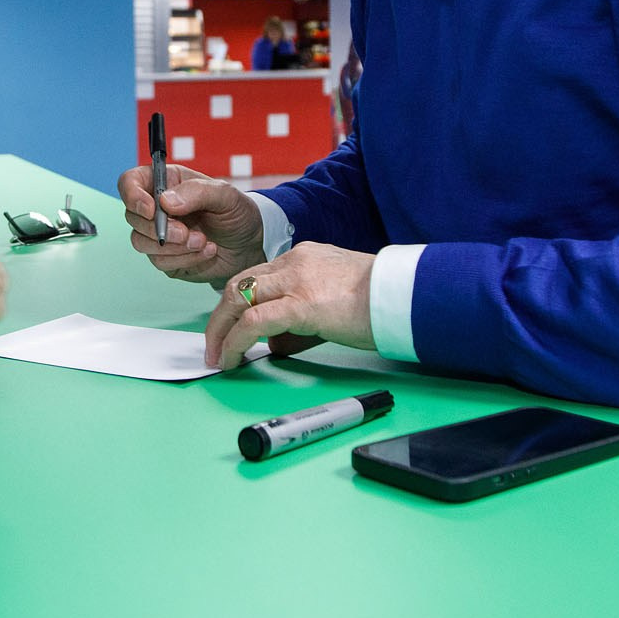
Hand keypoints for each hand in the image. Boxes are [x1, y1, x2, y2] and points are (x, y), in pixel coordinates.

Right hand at [115, 163, 266, 284]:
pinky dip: (185, 259)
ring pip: (141, 242)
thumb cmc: (236, 213)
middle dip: (159, 228)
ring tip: (203, 242)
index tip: (151, 209)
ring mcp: (158, 235)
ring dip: (173, 246)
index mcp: (166, 183)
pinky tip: (206, 251)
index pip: (130, 182)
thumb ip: (196, 192)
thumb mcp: (225, 195)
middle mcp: (157, 208)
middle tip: (186, 233)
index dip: (132, 195)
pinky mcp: (165, 258)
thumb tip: (164, 202)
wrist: (249, 245)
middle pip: (132, 216)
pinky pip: (160, 262)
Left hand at [207, 242, 376, 368]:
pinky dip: (236, 342)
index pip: (256, 277)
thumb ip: (301, 320)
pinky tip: (235, 359)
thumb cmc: (379, 303)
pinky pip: (254, 323)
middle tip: (214, 344)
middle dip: (219, 317)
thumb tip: (276, 345)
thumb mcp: (333, 302)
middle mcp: (294, 262)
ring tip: (220, 356)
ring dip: (221, 331)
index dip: (236, 304)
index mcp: (303, 258)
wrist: (404, 297)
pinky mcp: (302, 304)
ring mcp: (296, 281)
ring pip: (237, 299)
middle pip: (239, 284)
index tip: (229, 327)